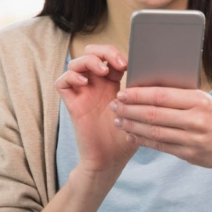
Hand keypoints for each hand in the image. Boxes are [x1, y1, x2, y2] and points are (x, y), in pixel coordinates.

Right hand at [55, 45, 136, 173]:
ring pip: (75, 63)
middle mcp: (95, 86)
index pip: (108, 57)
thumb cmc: (125, 139)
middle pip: (90, 53)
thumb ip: (141, 92)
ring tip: (102, 70)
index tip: (129, 64)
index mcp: (112, 85)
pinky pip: (62, 82)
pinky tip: (84, 82)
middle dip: (102, 51)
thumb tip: (150, 71)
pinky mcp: (71, 104)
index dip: (116, 54)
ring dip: (89, 61)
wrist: (109, 161)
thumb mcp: (140, 112)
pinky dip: (70, 76)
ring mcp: (82, 94)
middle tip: (116, 63)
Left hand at [108, 86, 211, 173]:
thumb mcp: (207, 101)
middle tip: (114, 106)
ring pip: (154, 131)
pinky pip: (161, 145)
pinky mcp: (189, 154)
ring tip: (118, 120)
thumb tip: (149, 87)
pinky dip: (143, 140)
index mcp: (200, 101)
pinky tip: (131, 134)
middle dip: (130, 109)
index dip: (139, 94)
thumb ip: (182, 96)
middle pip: (154, 114)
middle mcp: (196, 120)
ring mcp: (193, 139)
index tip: (122, 92)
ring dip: (133, 125)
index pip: (162, 96)